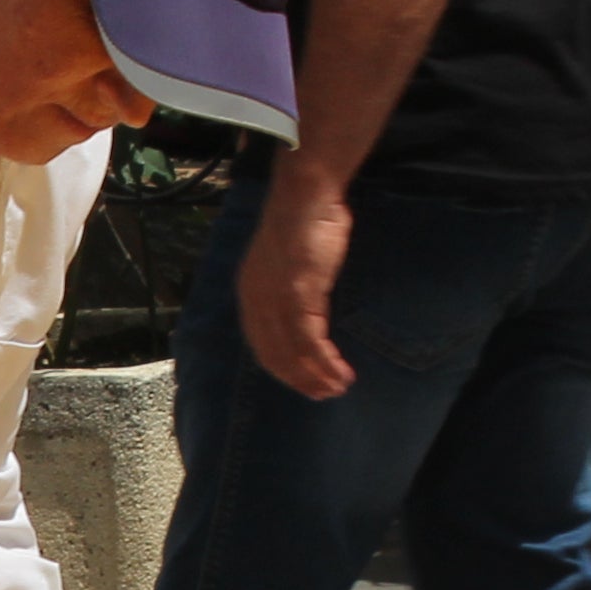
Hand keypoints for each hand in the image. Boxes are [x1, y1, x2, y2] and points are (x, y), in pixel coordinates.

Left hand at [237, 159, 357, 401]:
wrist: (306, 195)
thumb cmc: (304, 223)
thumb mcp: (288, 263)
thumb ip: (290, 290)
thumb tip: (303, 312)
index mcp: (250, 294)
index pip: (261, 345)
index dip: (283, 369)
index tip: (304, 382)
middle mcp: (256, 301)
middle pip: (274, 355)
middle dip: (299, 380)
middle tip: (323, 394)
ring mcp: (276, 299)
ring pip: (292, 353)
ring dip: (316, 377)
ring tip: (337, 388)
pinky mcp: (298, 295)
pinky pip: (310, 341)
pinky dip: (325, 362)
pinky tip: (340, 372)